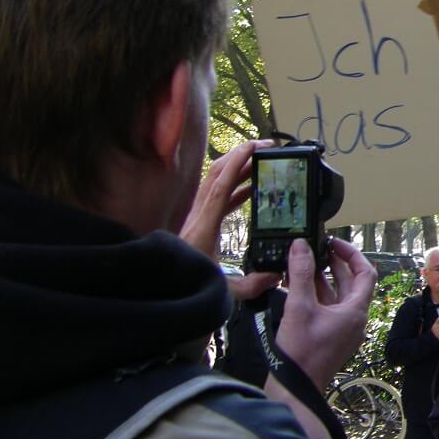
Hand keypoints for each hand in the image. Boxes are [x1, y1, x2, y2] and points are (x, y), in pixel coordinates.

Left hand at [180, 139, 277, 298]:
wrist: (161, 291)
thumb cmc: (188, 287)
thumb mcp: (225, 290)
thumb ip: (253, 283)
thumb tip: (277, 274)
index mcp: (205, 225)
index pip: (222, 184)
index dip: (238, 162)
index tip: (256, 146)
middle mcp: (199, 215)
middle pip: (217, 174)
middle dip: (240, 155)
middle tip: (265, 148)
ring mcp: (198, 217)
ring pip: (217, 181)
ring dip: (238, 167)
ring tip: (261, 161)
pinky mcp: (199, 222)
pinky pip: (219, 196)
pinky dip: (235, 186)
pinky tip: (251, 188)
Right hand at [274, 238, 375, 391]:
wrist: (295, 388)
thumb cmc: (301, 353)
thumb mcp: (299, 307)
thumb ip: (301, 273)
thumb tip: (301, 246)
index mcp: (356, 311)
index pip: (366, 273)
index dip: (352, 254)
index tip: (334, 242)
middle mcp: (354, 319)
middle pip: (351, 283)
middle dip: (335, 263)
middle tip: (317, 248)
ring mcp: (343, 329)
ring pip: (337, 295)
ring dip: (323, 278)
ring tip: (304, 262)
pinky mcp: (330, 336)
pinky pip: (328, 308)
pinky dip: (316, 294)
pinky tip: (297, 284)